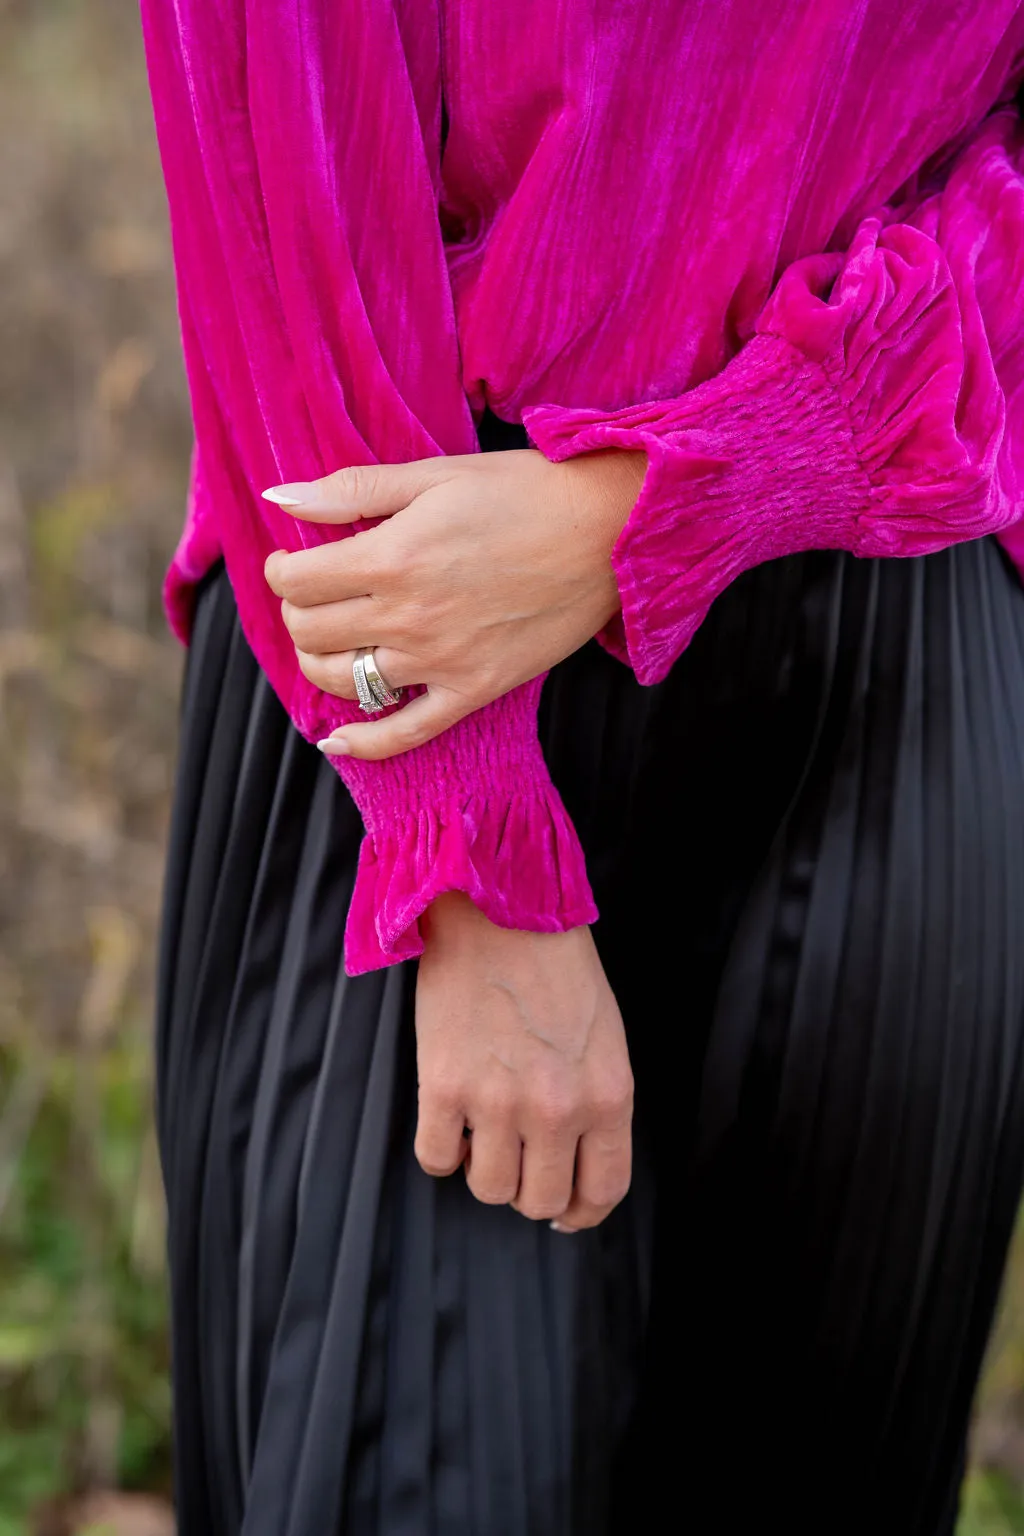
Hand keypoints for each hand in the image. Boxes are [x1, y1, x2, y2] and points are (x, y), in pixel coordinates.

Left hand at [262, 446, 645, 759]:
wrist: (608, 532)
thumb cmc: (526, 492)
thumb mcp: (433, 475)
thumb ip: (351, 491)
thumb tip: (279, 500)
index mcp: (391, 557)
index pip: (296, 581)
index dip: (282, 570)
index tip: (295, 561)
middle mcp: (407, 616)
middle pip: (310, 632)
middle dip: (297, 612)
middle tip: (316, 594)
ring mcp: (439, 661)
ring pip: (343, 682)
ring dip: (319, 663)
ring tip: (330, 641)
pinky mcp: (473, 690)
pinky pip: (405, 733)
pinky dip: (362, 744)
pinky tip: (335, 740)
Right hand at [414, 893, 632, 1229]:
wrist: (498, 907)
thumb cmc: (554, 963)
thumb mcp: (603, 1037)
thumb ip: (596, 1101)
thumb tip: (574, 1162)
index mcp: (608, 1095)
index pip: (601, 1191)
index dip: (580, 1212)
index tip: (564, 1213)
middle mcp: (557, 1108)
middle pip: (540, 1200)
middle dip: (528, 1189)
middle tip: (516, 1159)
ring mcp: (499, 1102)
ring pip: (489, 1188)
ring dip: (484, 1168)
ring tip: (483, 1127)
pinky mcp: (445, 1087)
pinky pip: (437, 1159)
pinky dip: (442, 1150)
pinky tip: (450, 1118)